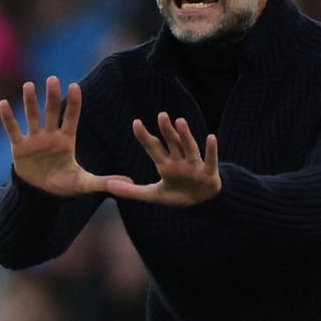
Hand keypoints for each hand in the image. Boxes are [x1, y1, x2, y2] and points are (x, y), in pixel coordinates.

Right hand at [0, 76, 126, 196]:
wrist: (40, 194)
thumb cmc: (64, 184)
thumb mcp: (84, 183)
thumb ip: (105, 181)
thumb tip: (131, 182)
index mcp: (67, 140)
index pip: (71, 117)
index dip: (73, 103)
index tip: (74, 86)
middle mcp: (50, 135)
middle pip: (51, 112)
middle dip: (51, 96)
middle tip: (53, 78)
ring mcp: (34, 140)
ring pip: (32, 117)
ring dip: (30, 102)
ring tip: (29, 85)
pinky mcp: (19, 148)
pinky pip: (12, 130)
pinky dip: (8, 118)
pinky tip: (3, 103)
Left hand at [106, 112, 220, 206]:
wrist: (201, 205)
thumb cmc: (176, 195)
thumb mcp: (153, 195)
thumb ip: (131, 191)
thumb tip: (108, 186)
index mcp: (165, 165)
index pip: (153, 148)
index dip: (145, 137)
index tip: (135, 123)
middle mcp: (179, 161)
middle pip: (172, 143)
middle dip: (167, 130)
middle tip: (161, 115)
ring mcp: (194, 166)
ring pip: (189, 148)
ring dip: (185, 135)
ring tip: (180, 121)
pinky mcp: (209, 174)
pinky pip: (210, 160)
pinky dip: (211, 150)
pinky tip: (211, 137)